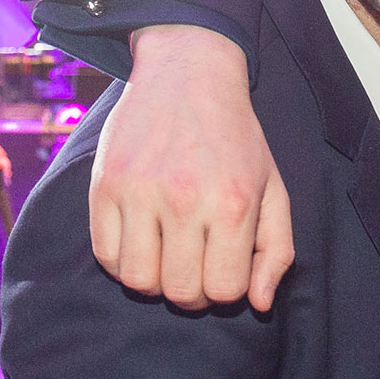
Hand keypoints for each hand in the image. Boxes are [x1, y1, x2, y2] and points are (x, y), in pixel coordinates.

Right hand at [90, 25, 292, 309]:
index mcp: (233, 204)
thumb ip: (276, 249)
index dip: (226, 291)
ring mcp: (139, 193)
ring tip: (168, 257)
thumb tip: (260, 303)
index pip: (224, 290)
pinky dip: (122, 263)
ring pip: (138, 281)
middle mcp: (185, 200)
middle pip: (180, 292)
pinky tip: (141, 243)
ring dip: (155, 281)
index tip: (224, 271)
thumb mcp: (273, 189)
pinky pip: (104, 256)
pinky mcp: (103, 186)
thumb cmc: (237, 140)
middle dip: (192, 292)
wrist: (187, 75)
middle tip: (196, 268)